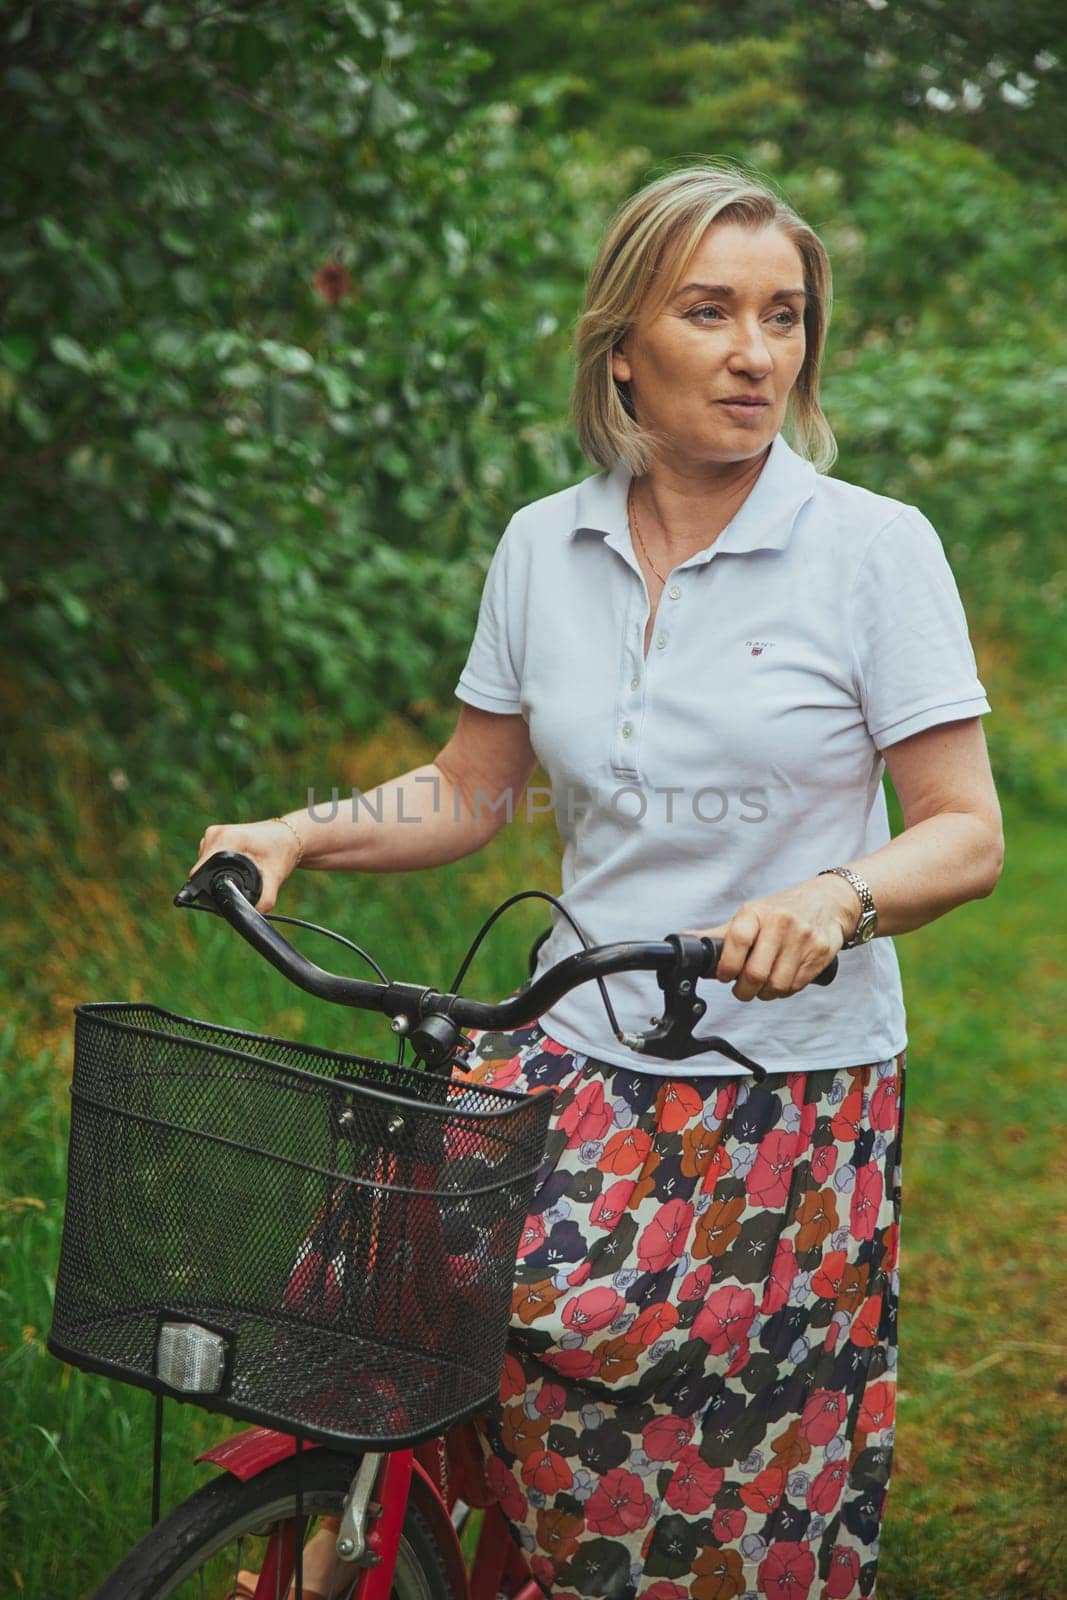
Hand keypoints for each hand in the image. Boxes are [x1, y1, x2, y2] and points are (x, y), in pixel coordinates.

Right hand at [187, 818, 304, 912]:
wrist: (289, 837)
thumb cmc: (282, 852)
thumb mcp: (275, 876)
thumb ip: (264, 900)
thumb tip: (251, 916)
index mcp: (224, 839)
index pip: (200, 871)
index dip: (209, 889)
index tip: (227, 894)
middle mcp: (214, 835)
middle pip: (202, 870)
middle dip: (218, 882)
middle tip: (243, 883)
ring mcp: (213, 835)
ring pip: (205, 866)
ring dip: (220, 874)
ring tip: (245, 871)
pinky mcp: (215, 838)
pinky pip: (210, 860)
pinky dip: (221, 867)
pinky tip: (240, 865)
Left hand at [685, 875, 857, 1001]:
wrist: (829, 902)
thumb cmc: (783, 910)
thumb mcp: (752, 915)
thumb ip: (721, 933)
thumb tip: (685, 940)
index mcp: (758, 912)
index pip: (737, 942)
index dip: (726, 967)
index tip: (724, 976)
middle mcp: (781, 923)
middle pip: (755, 973)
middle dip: (743, 990)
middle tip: (741, 989)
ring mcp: (803, 939)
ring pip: (776, 985)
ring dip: (765, 993)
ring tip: (763, 985)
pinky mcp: (820, 953)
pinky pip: (796, 986)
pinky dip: (784, 991)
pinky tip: (782, 979)